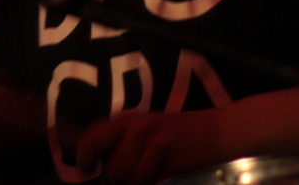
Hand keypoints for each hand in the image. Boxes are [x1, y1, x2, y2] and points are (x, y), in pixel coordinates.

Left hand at [76, 110, 223, 184]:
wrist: (214, 131)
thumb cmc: (175, 134)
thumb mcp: (143, 132)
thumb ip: (118, 146)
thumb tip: (93, 168)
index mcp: (124, 119)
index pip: (90, 139)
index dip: (84, 159)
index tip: (88, 169)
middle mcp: (134, 126)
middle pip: (110, 168)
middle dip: (117, 180)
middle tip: (131, 175)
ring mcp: (151, 137)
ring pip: (126, 177)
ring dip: (135, 182)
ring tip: (147, 174)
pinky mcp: (167, 150)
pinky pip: (146, 179)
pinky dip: (149, 181)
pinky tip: (160, 174)